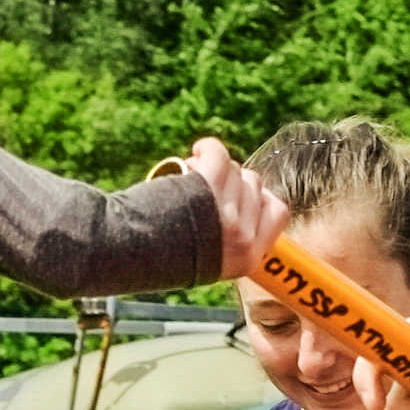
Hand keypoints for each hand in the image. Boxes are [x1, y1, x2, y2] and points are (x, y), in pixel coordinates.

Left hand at [171, 137, 288, 280]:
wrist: (130, 254)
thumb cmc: (162, 255)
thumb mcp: (210, 261)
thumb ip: (233, 240)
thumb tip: (248, 200)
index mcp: (248, 257)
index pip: (279, 212)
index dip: (262, 197)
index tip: (242, 195)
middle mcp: (242, 237)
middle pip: (254, 185)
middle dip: (232, 181)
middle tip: (205, 188)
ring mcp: (227, 214)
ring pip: (235, 170)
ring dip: (215, 166)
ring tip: (193, 173)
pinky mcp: (209, 189)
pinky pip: (219, 156)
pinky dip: (209, 149)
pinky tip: (199, 151)